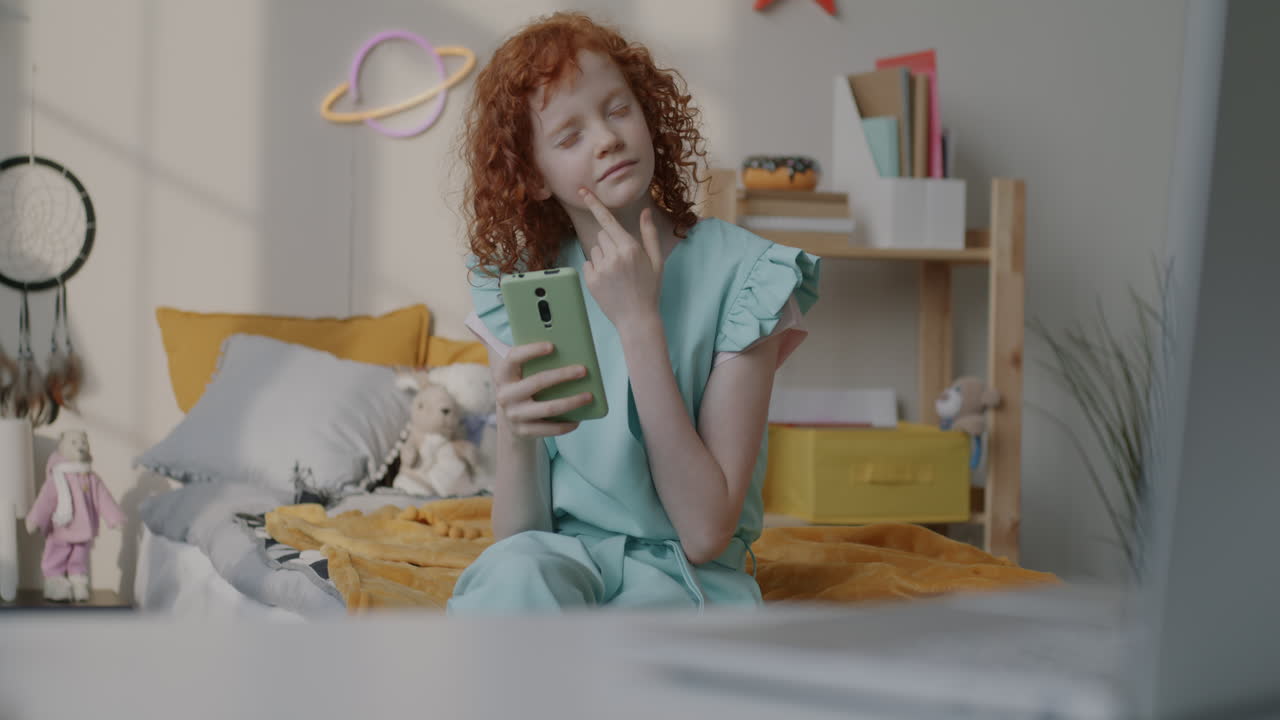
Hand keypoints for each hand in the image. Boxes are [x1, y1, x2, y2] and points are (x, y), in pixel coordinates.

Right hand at [494, 341, 592, 437]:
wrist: (511, 420)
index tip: (552, 346)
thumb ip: (536, 362)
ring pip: (548, 408)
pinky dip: (566, 425)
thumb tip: (569, 354)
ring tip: (589, 396)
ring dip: (572, 402)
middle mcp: (505, 395)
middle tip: (583, 370)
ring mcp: (513, 415)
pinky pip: (549, 429)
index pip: (513, 357)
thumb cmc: (524, 387)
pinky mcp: (523, 431)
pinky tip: (579, 419)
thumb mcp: (522, 374)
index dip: (532, 350)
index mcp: (503, 375)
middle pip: (537, 381)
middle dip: (563, 375)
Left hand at [578, 188, 663, 326]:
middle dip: (610, 242)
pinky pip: (588, 263)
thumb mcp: (656, 260)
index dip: (594, 204)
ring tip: (616, 274)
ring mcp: (600, 269)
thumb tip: (645, 211)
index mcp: (630, 248)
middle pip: (602, 235)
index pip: (608, 221)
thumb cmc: (649, 288)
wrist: (637, 318)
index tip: (582, 191)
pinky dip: (595, 269)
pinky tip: (608, 281)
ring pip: (594, 249)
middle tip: (623, 261)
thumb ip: (649, 234)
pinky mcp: (591, 280)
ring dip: (603, 256)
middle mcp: (614, 256)